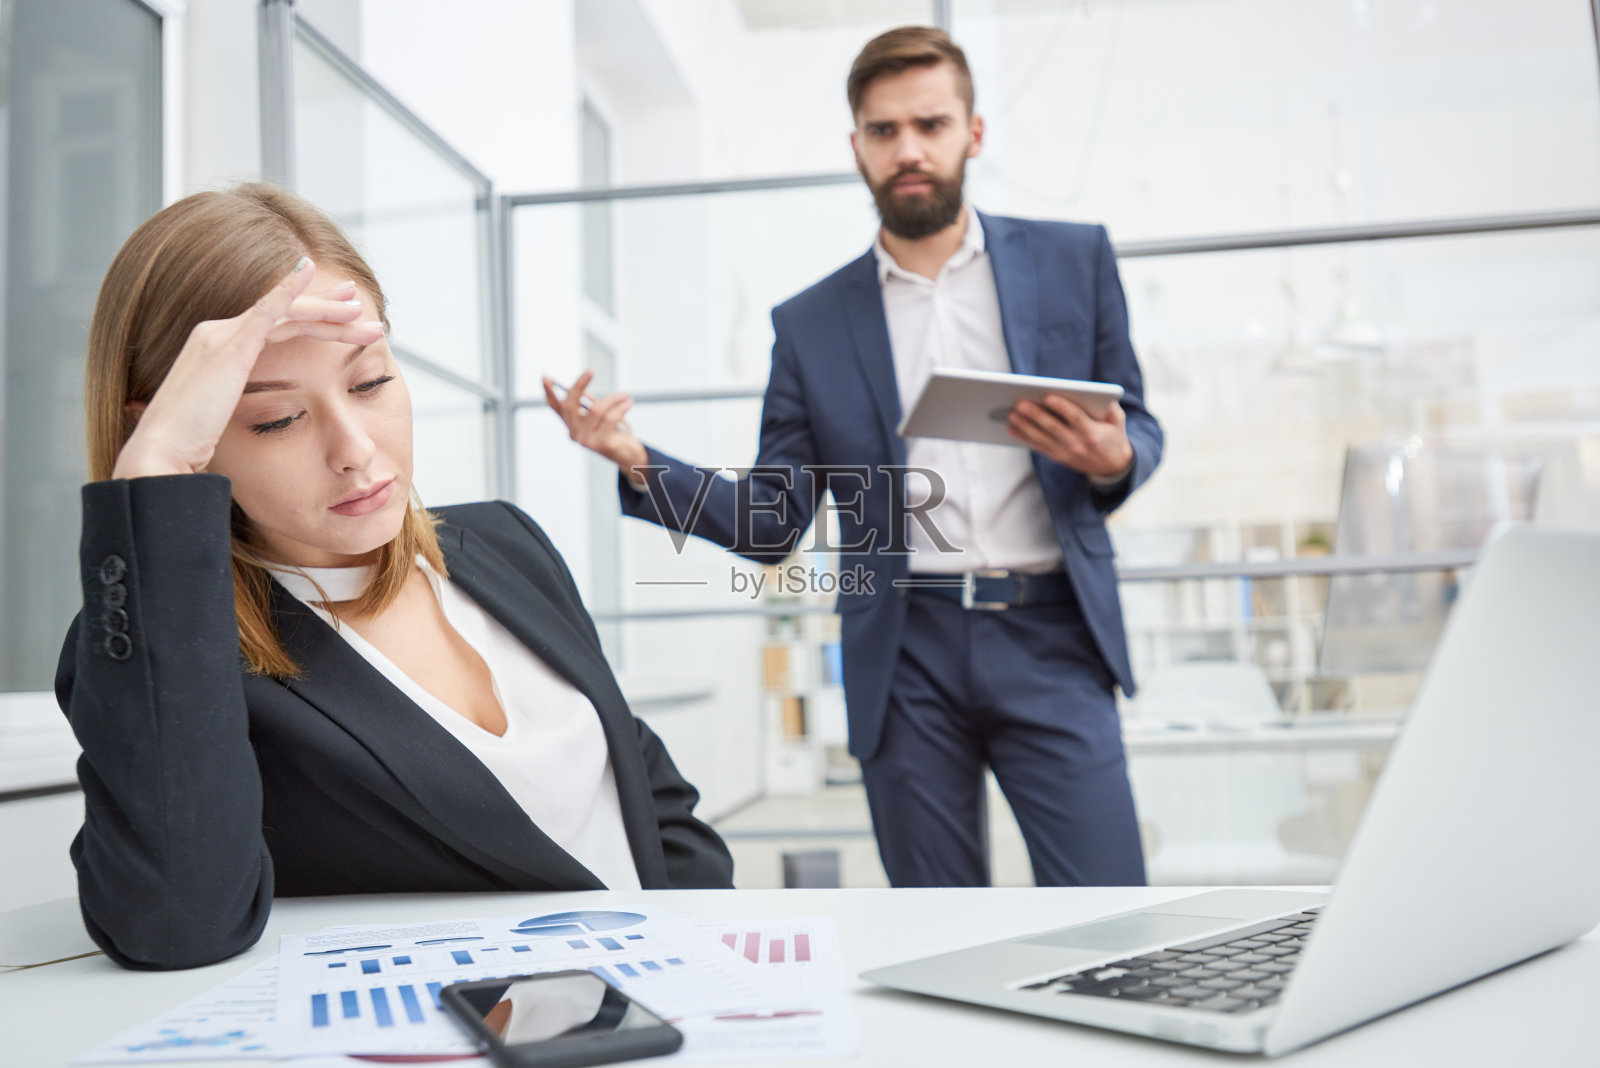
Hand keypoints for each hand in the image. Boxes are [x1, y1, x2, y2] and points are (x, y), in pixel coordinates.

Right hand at [113, 260, 385, 479]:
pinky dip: (287, 288)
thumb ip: (242, 407)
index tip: (344, 319)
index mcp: (220, 352)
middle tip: (363, 308)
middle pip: (288, 316)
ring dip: (329, 313)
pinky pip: (265, 309)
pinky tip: (309, 271)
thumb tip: (267, 419)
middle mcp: (219, 335)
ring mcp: (222, 336)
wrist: (162, 453)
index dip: (313, 320)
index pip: (277, 327)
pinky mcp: (228, 346)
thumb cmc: (191, 447)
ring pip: (288, 313)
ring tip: (364, 316)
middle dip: (329, 312)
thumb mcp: (224, 421)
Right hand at [542, 371, 648, 477]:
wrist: (627, 455)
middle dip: (579, 386)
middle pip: (570, 406)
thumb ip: (590, 404)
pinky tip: (628, 403)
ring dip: (613, 399)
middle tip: (590, 372)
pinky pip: (611, 419)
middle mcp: (575, 433)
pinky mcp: (601, 444)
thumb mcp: (599, 416)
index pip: (556, 408)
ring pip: (597, 410)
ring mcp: (586, 440)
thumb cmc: (612, 431)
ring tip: (625, 395)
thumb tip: (584, 390)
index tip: (545, 378)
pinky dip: (621, 408)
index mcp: (572, 424)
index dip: (549, 393)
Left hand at [1008, 394, 1133, 478]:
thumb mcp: (1117, 421)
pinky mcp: (1057, 457)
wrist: (1111, 467)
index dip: (1062, 407)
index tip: (1048, 396)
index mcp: (1092, 433)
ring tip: (1011, 414)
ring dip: (1024, 426)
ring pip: (1041, 438)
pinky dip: (1024, 438)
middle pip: (1053, 428)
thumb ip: (1109, 406)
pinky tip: (1012, 428)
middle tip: (1020, 403)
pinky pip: (1038, 447)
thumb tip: (1094, 392)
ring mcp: (1065, 453)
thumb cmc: (1113, 436)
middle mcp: (1077, 445)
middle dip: (1035, 415)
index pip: (1075, 418)